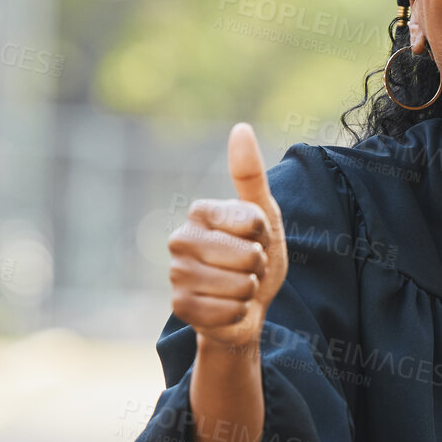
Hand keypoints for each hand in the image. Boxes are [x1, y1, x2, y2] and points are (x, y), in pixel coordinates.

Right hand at [168, 122, 288, 349]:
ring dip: (249, 292)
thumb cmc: (256, 254)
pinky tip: (229, 308)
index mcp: (200, 211)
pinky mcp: (180, 306)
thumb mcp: (263, 214)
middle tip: (248, 268)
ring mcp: (177, 274)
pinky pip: (226, 311)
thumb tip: (240, 127)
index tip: (256, 238)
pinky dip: (238, 313)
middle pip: (246, 256)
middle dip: (258, 267)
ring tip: (239, 287)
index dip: (265, 236)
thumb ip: (250, 174)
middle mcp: (180, 239)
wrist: (247, 304)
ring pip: (238, 285)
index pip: (252, 222)